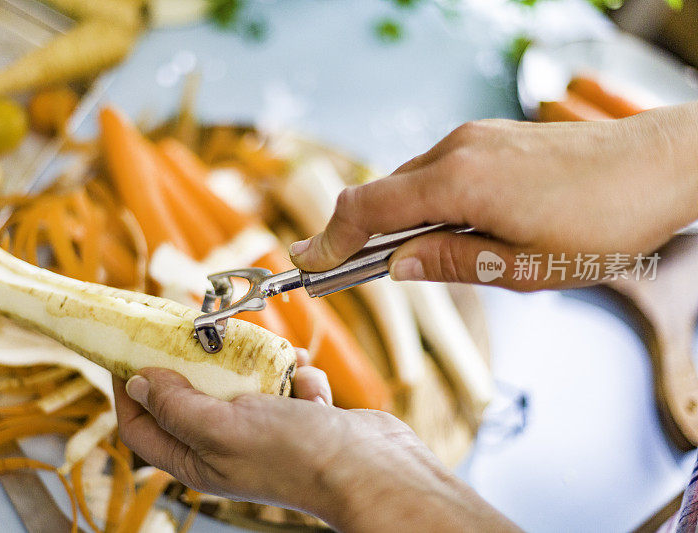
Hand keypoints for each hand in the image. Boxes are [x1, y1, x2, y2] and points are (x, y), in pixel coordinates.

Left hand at [114, 352, 514, 531]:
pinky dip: (299, 377)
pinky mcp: (297, 416)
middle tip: (196, 331)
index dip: (129, 392)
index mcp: (199, 460)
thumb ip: (177, 406)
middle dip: (197, 364)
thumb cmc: (297, 455)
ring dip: (258, 366)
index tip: (129, 352)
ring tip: (273, 359)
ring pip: (242, 382)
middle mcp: (226, 446)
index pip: (142, 427)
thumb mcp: (223, 427)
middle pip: (191, 396)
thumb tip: (139, 382)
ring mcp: (264, 430)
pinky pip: (285, 382)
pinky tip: (312, 388)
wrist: (369, 466)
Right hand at [289, 103, 697, 289]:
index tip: (305, 263)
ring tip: (412, 260)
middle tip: (346, 273)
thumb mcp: (524, 266)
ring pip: (410, 182)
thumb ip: (451, 262)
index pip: (368, 208)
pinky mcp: (490, 138)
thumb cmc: (602, 222)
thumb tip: (395, 265)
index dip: (330, 238)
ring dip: (397, 220)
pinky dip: (425, 202)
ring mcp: (474, 138)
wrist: (659, 164)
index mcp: (459, 184)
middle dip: (359, 234)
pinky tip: (451, 228)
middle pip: (381, 193)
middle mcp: (456, 151)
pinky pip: (438, 171)